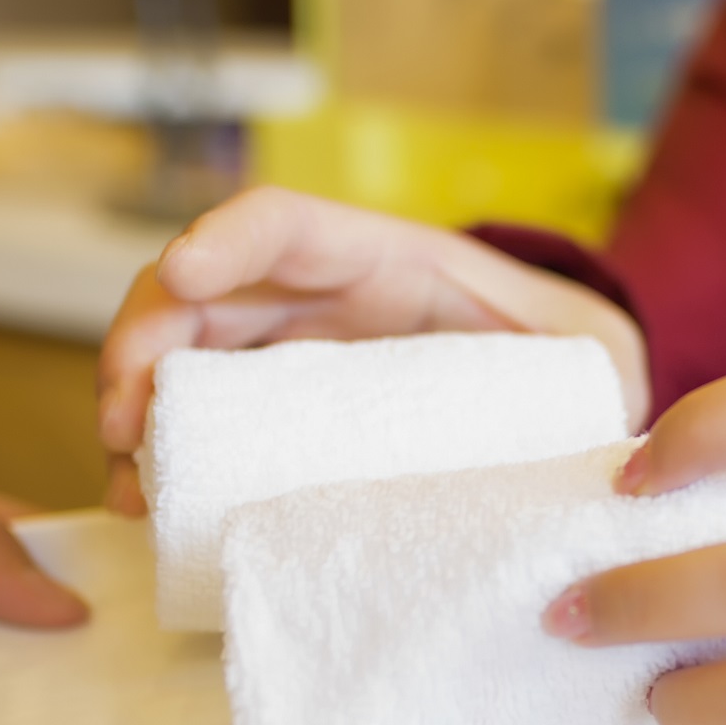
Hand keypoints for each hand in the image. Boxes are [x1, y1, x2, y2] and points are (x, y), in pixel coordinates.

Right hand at [94, 186, 650, 512]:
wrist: (561, 399)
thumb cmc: (570, 365)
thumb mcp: (591, 355)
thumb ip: (585, 368)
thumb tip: (603, 425)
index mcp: (390, 260)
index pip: (289, 223)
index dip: (229, 239)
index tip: (183, 274)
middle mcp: (322, 295)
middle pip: (202, 288)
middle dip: (145, 338)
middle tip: (122, 415)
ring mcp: (293, 350)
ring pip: (183, 351)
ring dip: (135, 403)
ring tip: (127, 476)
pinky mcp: (282, 410)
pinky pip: (204, 416)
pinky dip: (166, 452)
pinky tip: (147, 501)